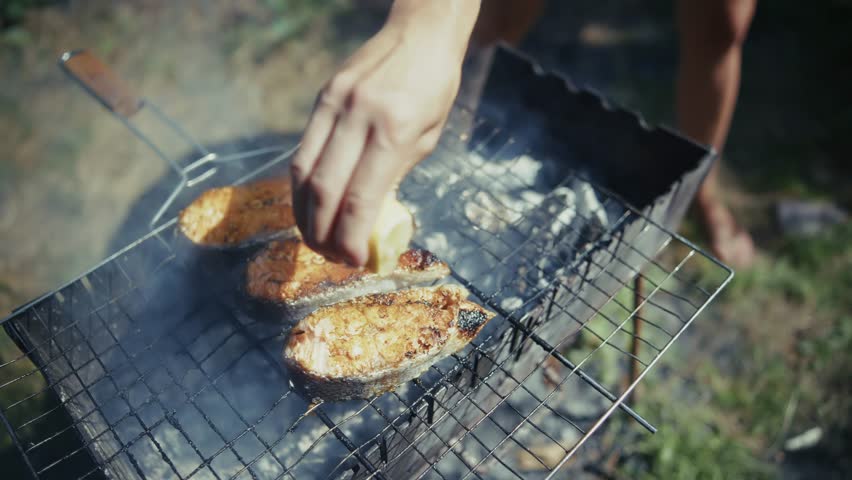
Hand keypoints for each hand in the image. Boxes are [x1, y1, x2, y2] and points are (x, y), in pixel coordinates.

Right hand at [290, 0, 479, 265]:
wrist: (419, 34)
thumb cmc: (433, 90)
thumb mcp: (426, 139)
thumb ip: (393, 177)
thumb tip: (367, 220)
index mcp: (394, 131)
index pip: (360, 198)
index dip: (350, 237)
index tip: (353, 261)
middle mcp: (358, 118)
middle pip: (323, 190)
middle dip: (322, 233)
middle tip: (330, 255)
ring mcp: (335, 105)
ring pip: (302, 172)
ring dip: (304, 214)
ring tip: (315, 237)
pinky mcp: (322, 98)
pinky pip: (303, 150)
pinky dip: (301, 185)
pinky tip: (308, 204)